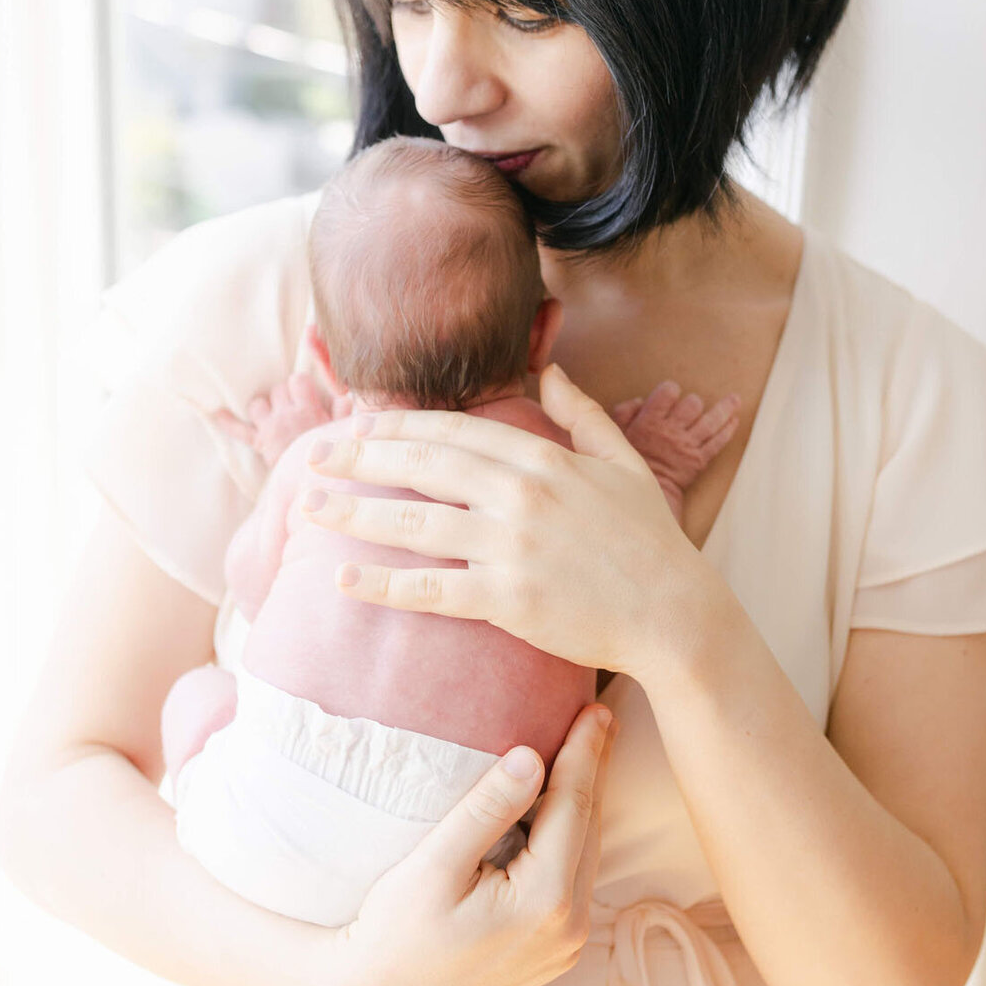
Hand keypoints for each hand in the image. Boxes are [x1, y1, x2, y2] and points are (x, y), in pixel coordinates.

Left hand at [212, 374, 352, 468]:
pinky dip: (227, 421)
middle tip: (295, 411)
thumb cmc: (332, 456)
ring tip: (274, 417)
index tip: (307, 396)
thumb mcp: (343, 429)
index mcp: (308, 410)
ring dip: (264, 407)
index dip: (300, 385)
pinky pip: (238, 430)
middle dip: (285, 396)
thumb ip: (343, 406)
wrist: (313, 488)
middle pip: (277, 390)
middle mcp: (286, 416)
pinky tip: (215, 413)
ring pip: (258, 404)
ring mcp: (270, 429)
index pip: (297, 380)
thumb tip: (344, 392)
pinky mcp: (259, 443)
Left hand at [299, 362, 714, 681]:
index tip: (357, 427)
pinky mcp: (506, 600)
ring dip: (355, 513)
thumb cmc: (650, 541)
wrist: (674, 614)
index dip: (398, 427)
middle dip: (359, 459)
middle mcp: (519, 496)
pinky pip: (430, 589)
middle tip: (314, 458)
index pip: (452, 431)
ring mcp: (510, 548)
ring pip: (414, 522)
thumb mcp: (623, 463)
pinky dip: (384, 584)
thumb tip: (551, 372)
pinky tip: (344, 579)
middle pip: (421, 466)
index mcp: (542, 459)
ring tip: (310, 509)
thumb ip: (582, 414)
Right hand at [332, 701, 615, 985]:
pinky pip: (576, 879)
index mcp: (545, 901)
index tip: (596, 708)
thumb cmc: (394, 931)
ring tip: (590, 751)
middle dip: (595, 769)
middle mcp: (569, 929)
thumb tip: (532, 757)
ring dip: (587, 802)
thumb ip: (486, 809)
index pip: (574, 806)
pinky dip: (574, 837)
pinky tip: (567, 808)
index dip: (585, 752)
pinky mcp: (554, 954)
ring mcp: (565, 947)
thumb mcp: (434, 864)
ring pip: (587, 854)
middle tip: (603, 716)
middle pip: (590, 828)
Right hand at [611, 382, 739, 516]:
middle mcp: (671, 430)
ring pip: (711, 421)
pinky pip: (718, 442)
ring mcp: (688, 445)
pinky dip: (728, 430)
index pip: (667, 393)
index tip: (669, 392)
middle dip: (693, 402)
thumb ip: (624, 412)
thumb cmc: (625, 465)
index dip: (670, 389)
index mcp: (649, 421)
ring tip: (735, 400)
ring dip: (725, 409)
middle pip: (692, 404)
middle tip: (691, 406)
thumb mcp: (615, 436)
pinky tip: (735, 420)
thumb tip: (640, 400)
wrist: (639, 500)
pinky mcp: (699, 460)